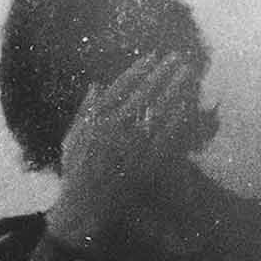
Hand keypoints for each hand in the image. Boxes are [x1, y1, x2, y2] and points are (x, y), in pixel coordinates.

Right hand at [47, 52, 197, 253]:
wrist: (85, 205)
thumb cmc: (76, 170)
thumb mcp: (73, 137)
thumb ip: (86, 109)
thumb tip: (96, 84)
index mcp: (98, 118)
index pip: (123, 85)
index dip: (141, 68)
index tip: (154, 55)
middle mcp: (117, 128)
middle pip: (146, 93)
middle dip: (163, 73)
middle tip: (178, 58)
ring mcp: (133, 145)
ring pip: (159, 111)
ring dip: (175, 90)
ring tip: (187, 74)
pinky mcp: (146, 162)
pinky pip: (166, 137)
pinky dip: (176, 120)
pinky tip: (187, 106)